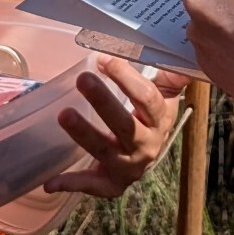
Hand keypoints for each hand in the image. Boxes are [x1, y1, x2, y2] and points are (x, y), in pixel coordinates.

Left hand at [45, 57, 189, 197]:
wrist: (149, 155)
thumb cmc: (149, 116)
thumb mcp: (164, 94)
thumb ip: (170, 74)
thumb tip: (183, 50)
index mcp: (159, 120)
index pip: (147, 98)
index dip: (127, 79)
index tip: (105, 59)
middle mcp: (147, 145)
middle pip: (125, 125)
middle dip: (104, 103)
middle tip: (82, 79)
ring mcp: (129, 167)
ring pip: (106, 151)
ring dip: (84, 134)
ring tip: (64, 115)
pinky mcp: (111, 184)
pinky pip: (92, 185)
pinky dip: (71, 183)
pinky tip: (50, 182)